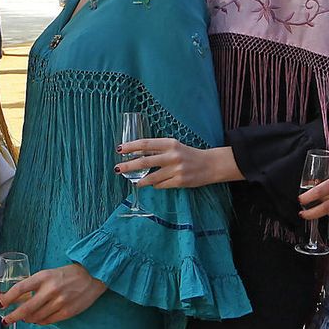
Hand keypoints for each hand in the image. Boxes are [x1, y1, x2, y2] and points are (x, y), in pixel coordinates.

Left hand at [0, 263, 106, 324]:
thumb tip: (15, 298)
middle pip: (25, 308)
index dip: (7, 298)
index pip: (20, 288)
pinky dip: (39, 321)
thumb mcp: (49, 274)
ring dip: (27, 319)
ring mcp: (59, 302)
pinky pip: (47, 321)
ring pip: (36, 317)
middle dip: (12, 316)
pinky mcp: (67, 312)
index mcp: (43, 277)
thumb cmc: (68, 275)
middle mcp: (50, 290)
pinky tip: (38, 319)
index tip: (1, 303)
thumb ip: (34, 285)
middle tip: (6, 320)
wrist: (92, 276)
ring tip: (25, 318)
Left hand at [116, 137, 235, 188]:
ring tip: (134, 182)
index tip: (119, 150)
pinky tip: (153, 184)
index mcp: (170, 143)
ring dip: (140, 181)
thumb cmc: (189, 155)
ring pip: (151, 177)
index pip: (146, 144)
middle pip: (144, 161)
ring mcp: (176, 170)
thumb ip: (159, 150)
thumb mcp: (175, 147)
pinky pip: (161, 185)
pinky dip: (155, 185)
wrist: (210, 165)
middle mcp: (172, 155)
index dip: (131, 146)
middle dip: (128, 165)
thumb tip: (138, 155)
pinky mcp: (180, 181)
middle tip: (117, 168)